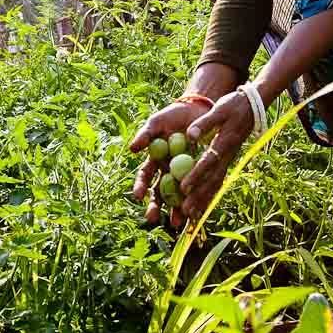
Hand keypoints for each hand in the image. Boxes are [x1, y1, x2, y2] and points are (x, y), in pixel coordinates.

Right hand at [128, 100, 200, 227]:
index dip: (141, 186)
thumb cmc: (172, 116)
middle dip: (156, 206)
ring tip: (177, 223)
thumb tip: (132, 149)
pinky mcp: (200, 173)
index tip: (138, 196)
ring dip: (176, 210)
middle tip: (153, 218)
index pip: (145, 177)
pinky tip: (198, 213)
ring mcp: (184, 174)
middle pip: (160, 192)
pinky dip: (198, 201)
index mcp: (155, 161)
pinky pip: (199, 189)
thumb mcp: (157, 123)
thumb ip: (145, 135)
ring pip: (179, 196)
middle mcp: (168, 171)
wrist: (197, 110)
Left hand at [171, 92, 257, 228]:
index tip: (183, 187)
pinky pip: (219, 181)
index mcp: (224, 143)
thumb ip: (205, 123)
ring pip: (216, 184)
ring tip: (192, 216)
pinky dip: (211, 194)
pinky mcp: (228, 161)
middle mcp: (228, 155)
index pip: (208, 162)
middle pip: (212, 179)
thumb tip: (190, 135)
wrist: (253, 105)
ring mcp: (229, 160)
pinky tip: (204, 206)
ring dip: (204, 200)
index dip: (195, 175)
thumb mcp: (220, 109)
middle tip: (185, 211)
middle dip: (198, 196)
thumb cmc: (234, 105)